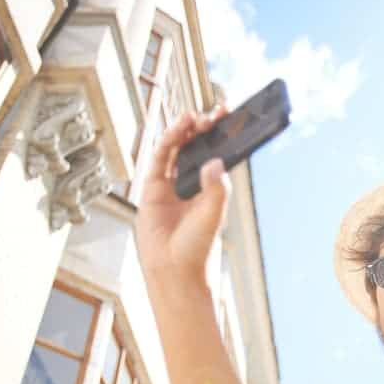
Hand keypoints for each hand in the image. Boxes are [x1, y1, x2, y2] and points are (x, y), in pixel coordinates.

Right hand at [134, 108, 228, 282]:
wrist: (174, 268)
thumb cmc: (197, 246)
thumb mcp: (214, 213)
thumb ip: (217, 187)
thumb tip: (215, 161)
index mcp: (211, 188)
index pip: (217, 154)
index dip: (222, 135)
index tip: (230, 116)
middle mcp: (192, 183)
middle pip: (196, 147)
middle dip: (203, 129)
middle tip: (212, 114)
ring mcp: (172, 184)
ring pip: (177, 148)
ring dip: (185, 131)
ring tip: (194, 117)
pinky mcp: (153, 187)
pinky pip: (159, 158)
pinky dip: (168, 141)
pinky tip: (178, 129)